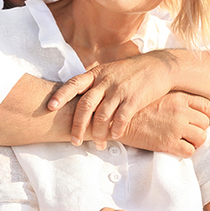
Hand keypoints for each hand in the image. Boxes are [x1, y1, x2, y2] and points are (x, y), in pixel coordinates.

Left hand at [49, 52, 176, 148]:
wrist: (160, 67)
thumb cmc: (132, 71)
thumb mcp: (110, 70)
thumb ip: (95, 82)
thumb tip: (76, 96)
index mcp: (97, 73)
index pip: (74, 83)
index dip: (61, 95)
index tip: (50, 107)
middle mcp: (106, 81)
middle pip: (85, 105)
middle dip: (77, 126)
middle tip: (74, 141)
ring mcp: (120, 90)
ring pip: (102, 116)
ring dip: (97, 133)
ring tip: (97, 144)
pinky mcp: (134, 99)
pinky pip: (120, 119)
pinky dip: (115, 130)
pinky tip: (114, 136)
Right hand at [121, 92, 209, 157]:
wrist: (117, 119)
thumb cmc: (137, 108)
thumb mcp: (159, 96)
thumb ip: (176, 101)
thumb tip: (192, 110)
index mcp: (179, 98)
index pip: (207, 105)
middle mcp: (180, 111)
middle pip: (205, 123)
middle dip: (200, 130)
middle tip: (191, 134)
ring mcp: (175, 127)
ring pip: (200, 138)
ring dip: (194, 142)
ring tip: (183, 142)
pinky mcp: (168, 143)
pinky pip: (189, 151)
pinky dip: (186, 152)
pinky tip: (176, 149)